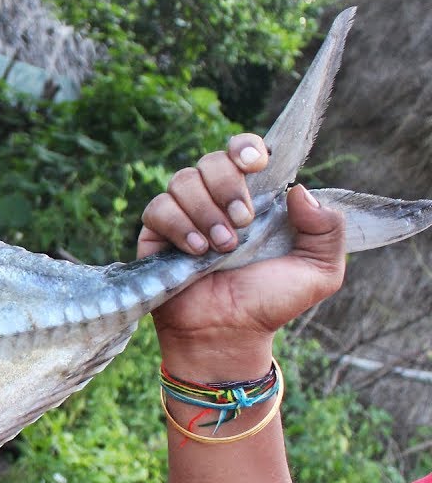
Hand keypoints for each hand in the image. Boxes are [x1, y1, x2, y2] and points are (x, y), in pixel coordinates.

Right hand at [138, 134, 345, 373]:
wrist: (229, 334)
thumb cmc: (270, 303)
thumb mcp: (320, 270)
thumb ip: (327, 228)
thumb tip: (299, 189)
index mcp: (254, 198)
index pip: (243, 151)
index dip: (245, 148)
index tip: (257, 165)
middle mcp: (216, 200)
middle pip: (211, 160)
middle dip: (228, 185)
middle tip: (244, 222)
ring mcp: (184, 215)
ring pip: (183, 180)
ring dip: (206, 211)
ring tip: (222, 247)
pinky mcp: (156, 234)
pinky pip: (159, 208)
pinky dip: (180, 226)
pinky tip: (197, 252)